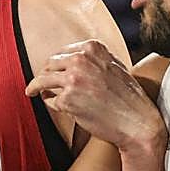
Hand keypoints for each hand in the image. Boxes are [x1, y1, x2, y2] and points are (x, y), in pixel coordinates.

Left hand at [25, 40, 164, 156]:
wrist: (137, 121)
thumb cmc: (129, 97)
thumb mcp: (114, 66)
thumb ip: (93, 59)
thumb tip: (70, 59)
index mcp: (92, 48)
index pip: (62, 52)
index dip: (54, 63)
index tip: (50, 69)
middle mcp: (80, 60)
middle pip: (49, 64)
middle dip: (44, 73)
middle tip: (40, 82)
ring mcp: (72, 80)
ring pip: (42, 80)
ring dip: (35, 86)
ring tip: (32, 91)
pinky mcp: (66, 100)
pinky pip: (50, 100)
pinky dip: (51, 103)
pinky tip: (58, 106)